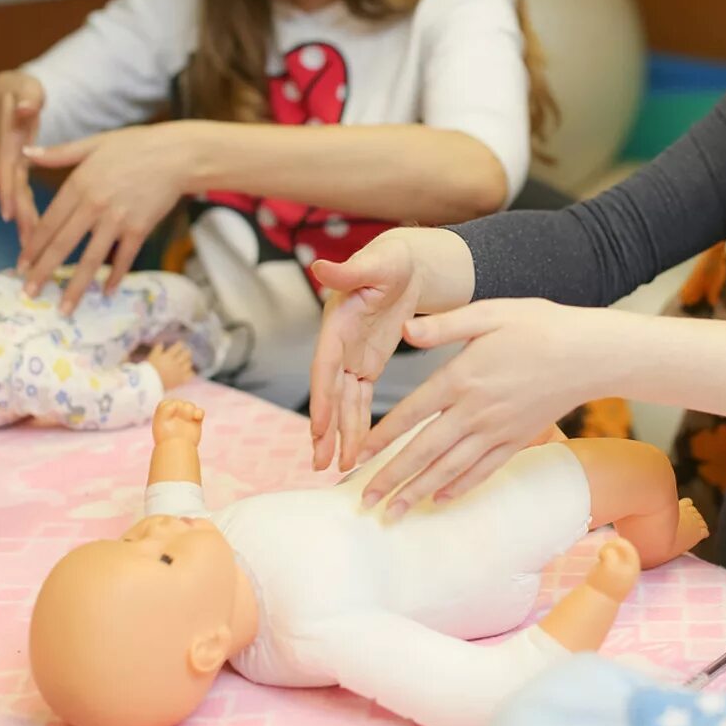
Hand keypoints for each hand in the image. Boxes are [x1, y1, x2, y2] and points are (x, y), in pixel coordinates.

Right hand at [0, 71, 46, 245]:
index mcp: (9, 137)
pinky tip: (35, 236)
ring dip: (24, 221)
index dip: (7, 189)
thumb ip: (26, 98)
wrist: (5, 93)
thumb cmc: (18, 89)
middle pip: (12, 189)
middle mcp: (8, 155)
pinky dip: (29, 213)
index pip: (7, 166)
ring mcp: (13, 163)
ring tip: (30, 250)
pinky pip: (23, 194)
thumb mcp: (23, 88)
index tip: (9, 213)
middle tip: (28, 244)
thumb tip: (26, 108)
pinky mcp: (20, 168)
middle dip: (20, 217)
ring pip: (17, 196)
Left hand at [18, 123, 192, 313]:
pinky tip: (105, 292)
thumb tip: (26, 154)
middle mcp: (95, 206)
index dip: (33, 247)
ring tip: (64, 308)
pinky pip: (124, 258)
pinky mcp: (140, 229)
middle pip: (63, 245)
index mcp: (79, 185)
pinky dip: (115, 277)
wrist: (177, 155)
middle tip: (29, 293)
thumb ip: (59, 153)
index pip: (48, 223)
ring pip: (91, 259)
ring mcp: (118, 220)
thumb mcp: (94, 143)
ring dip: (76, 286)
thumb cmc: (136, 145)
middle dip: (43, 272)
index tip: (20, 266)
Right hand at [146, 342, 195, 391]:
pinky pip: (190, 374)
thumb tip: (161, 343)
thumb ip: (157, 349)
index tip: (180, 344)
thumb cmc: (149, 369)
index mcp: (169, 356)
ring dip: (188, 361)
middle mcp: (176, 362)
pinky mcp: (181, 380)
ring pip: (189, 363)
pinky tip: (188, 371)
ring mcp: (179, 371)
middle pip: (186, 354)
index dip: (180, 344)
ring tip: (186, 361)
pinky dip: (190, 372)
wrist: (150, 384)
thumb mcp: (152, 357)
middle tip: (185, 352)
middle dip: (186, 352)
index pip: (178, 347)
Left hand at [151, 398, 204, 444]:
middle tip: (182, 416)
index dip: (171, 405)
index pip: (168, 403)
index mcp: (163, 416)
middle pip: (180, 403)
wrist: (176, 448)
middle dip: (182, 407)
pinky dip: (199, 412)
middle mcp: (174, 416)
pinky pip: (199, 411)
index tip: (172, 412)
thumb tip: (178, 404)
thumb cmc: (166, 436)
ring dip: (190, 409)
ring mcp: (185, 418)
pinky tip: (197, 417)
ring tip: (190, 417)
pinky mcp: (195, 421)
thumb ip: (166, 407)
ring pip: (190, 406)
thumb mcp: (161, 418)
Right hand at [308, 235, 424, 471]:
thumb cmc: (391, 259)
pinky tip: (356, 448)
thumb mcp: (376, 263)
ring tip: (337, 466)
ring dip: (340, 434)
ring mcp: (352, 357)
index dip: (321, 397)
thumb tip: (320, 266)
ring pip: (343, 402)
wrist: (407, 263)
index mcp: (337, 323)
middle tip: (320, 462)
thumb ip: (350, 269)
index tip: (319, 427)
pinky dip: (357, 423)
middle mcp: (339, 345)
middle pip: (329, 393)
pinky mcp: (367, 364)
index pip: (324, 366)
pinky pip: (360, 399)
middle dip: (325, 429)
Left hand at [358, 298, 615, 518]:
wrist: (590, 354)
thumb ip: (444, 325)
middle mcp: (475, 411)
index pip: (411, 414)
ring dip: (418, 493)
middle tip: (364, 501)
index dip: (382, 438)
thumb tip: (405, 329)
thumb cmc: (539, 326)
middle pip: (424, 451)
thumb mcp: (489, 313)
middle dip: (391, 479)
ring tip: (393, 514)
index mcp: (461, 378)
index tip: (358, 458)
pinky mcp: (517, 440)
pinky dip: (459, 487)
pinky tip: (440, 500)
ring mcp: (497, 431)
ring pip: (449, 469)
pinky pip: (483, 471)